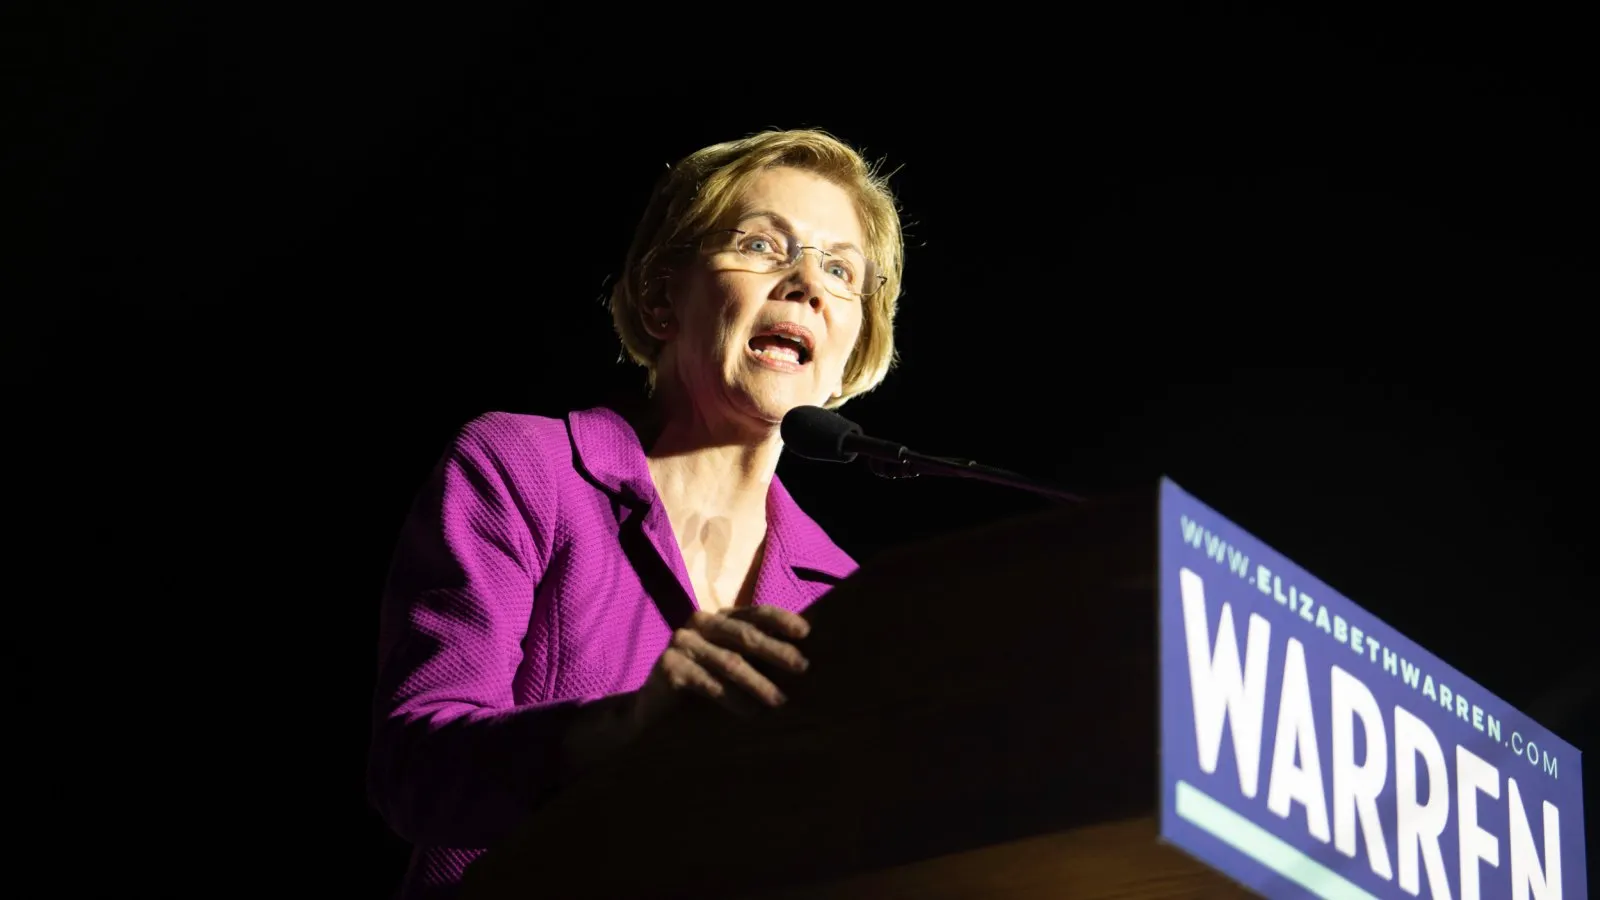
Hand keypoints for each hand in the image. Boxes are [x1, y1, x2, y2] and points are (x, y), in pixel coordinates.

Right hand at [633, 606, 810, 727]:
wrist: (651, 712)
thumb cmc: (701, 688)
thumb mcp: (730, 667)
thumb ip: (755, 657)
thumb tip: (803, 661)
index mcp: (718, 619)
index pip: (754, 613)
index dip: (780, 619)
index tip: (806, 632)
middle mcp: (699, 623)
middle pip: (745, 635)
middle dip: (777, 651)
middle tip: (803, 667)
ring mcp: (682, 643)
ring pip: (729, 661)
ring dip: (758, 682)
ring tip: (780, 701)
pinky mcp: (668, 666)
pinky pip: (708, 683)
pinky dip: (732, 699)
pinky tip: (750, 713)